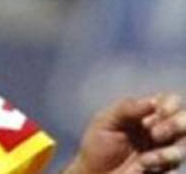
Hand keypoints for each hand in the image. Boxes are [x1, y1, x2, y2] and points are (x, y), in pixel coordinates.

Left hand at [65, 93, 185, 173]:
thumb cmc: (98, 145)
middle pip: (184, 123)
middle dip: (176, 125)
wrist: (92, 173)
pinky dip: (163, 171)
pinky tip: (144, 169)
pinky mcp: (162, 172)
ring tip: (145, 160)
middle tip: (154, 134)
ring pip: (182, 149)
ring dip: (168, 153)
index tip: (161, 110)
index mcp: (147, 116)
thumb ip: (125, 109)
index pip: (171, 102)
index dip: (171, 104)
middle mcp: (161, 133)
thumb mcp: (105, 122)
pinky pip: (173, 172)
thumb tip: (152, 102)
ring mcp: (164, 154)